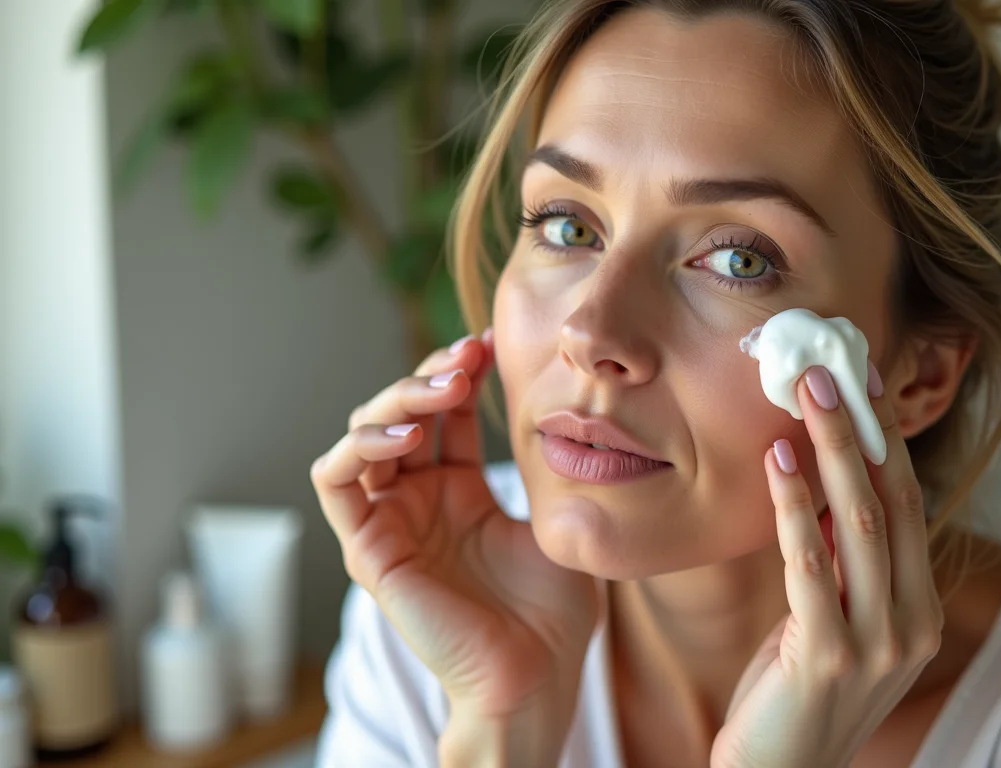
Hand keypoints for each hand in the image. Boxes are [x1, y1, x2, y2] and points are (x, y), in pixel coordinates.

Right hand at [310, 332, 597, 763]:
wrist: (536, 674)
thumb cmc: (553, 611)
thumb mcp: (551, 517)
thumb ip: (538, 464)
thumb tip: (555, 403)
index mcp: (460, 492)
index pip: (447, 413)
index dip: (462, 371)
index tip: (493, 343)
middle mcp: (419, 502)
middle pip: (401, 414)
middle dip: (430, 374)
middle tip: (468, 358)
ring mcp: (391, 523)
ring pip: (363, 435)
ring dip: (395, 399)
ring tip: (442, 388)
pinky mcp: (368, 549)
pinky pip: (337, 482)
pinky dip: (361, 446)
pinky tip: (408, 437)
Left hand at [710, 366, 942, 767]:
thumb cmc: (797, 693)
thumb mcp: (831, 619)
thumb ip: (841, 561)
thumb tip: (827, 481)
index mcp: (921, 609)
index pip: (911, 506)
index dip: (886, 442)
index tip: (863, 386)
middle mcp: (913, 622)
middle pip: (892, 502)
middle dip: (861, 431)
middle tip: (831, 370)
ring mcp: (877, 643)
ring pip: (860, 523)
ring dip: (830, 451)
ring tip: (806, 395)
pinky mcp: (828, 656)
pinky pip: (811, 563)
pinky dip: (794, 507)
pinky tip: (776, 463)